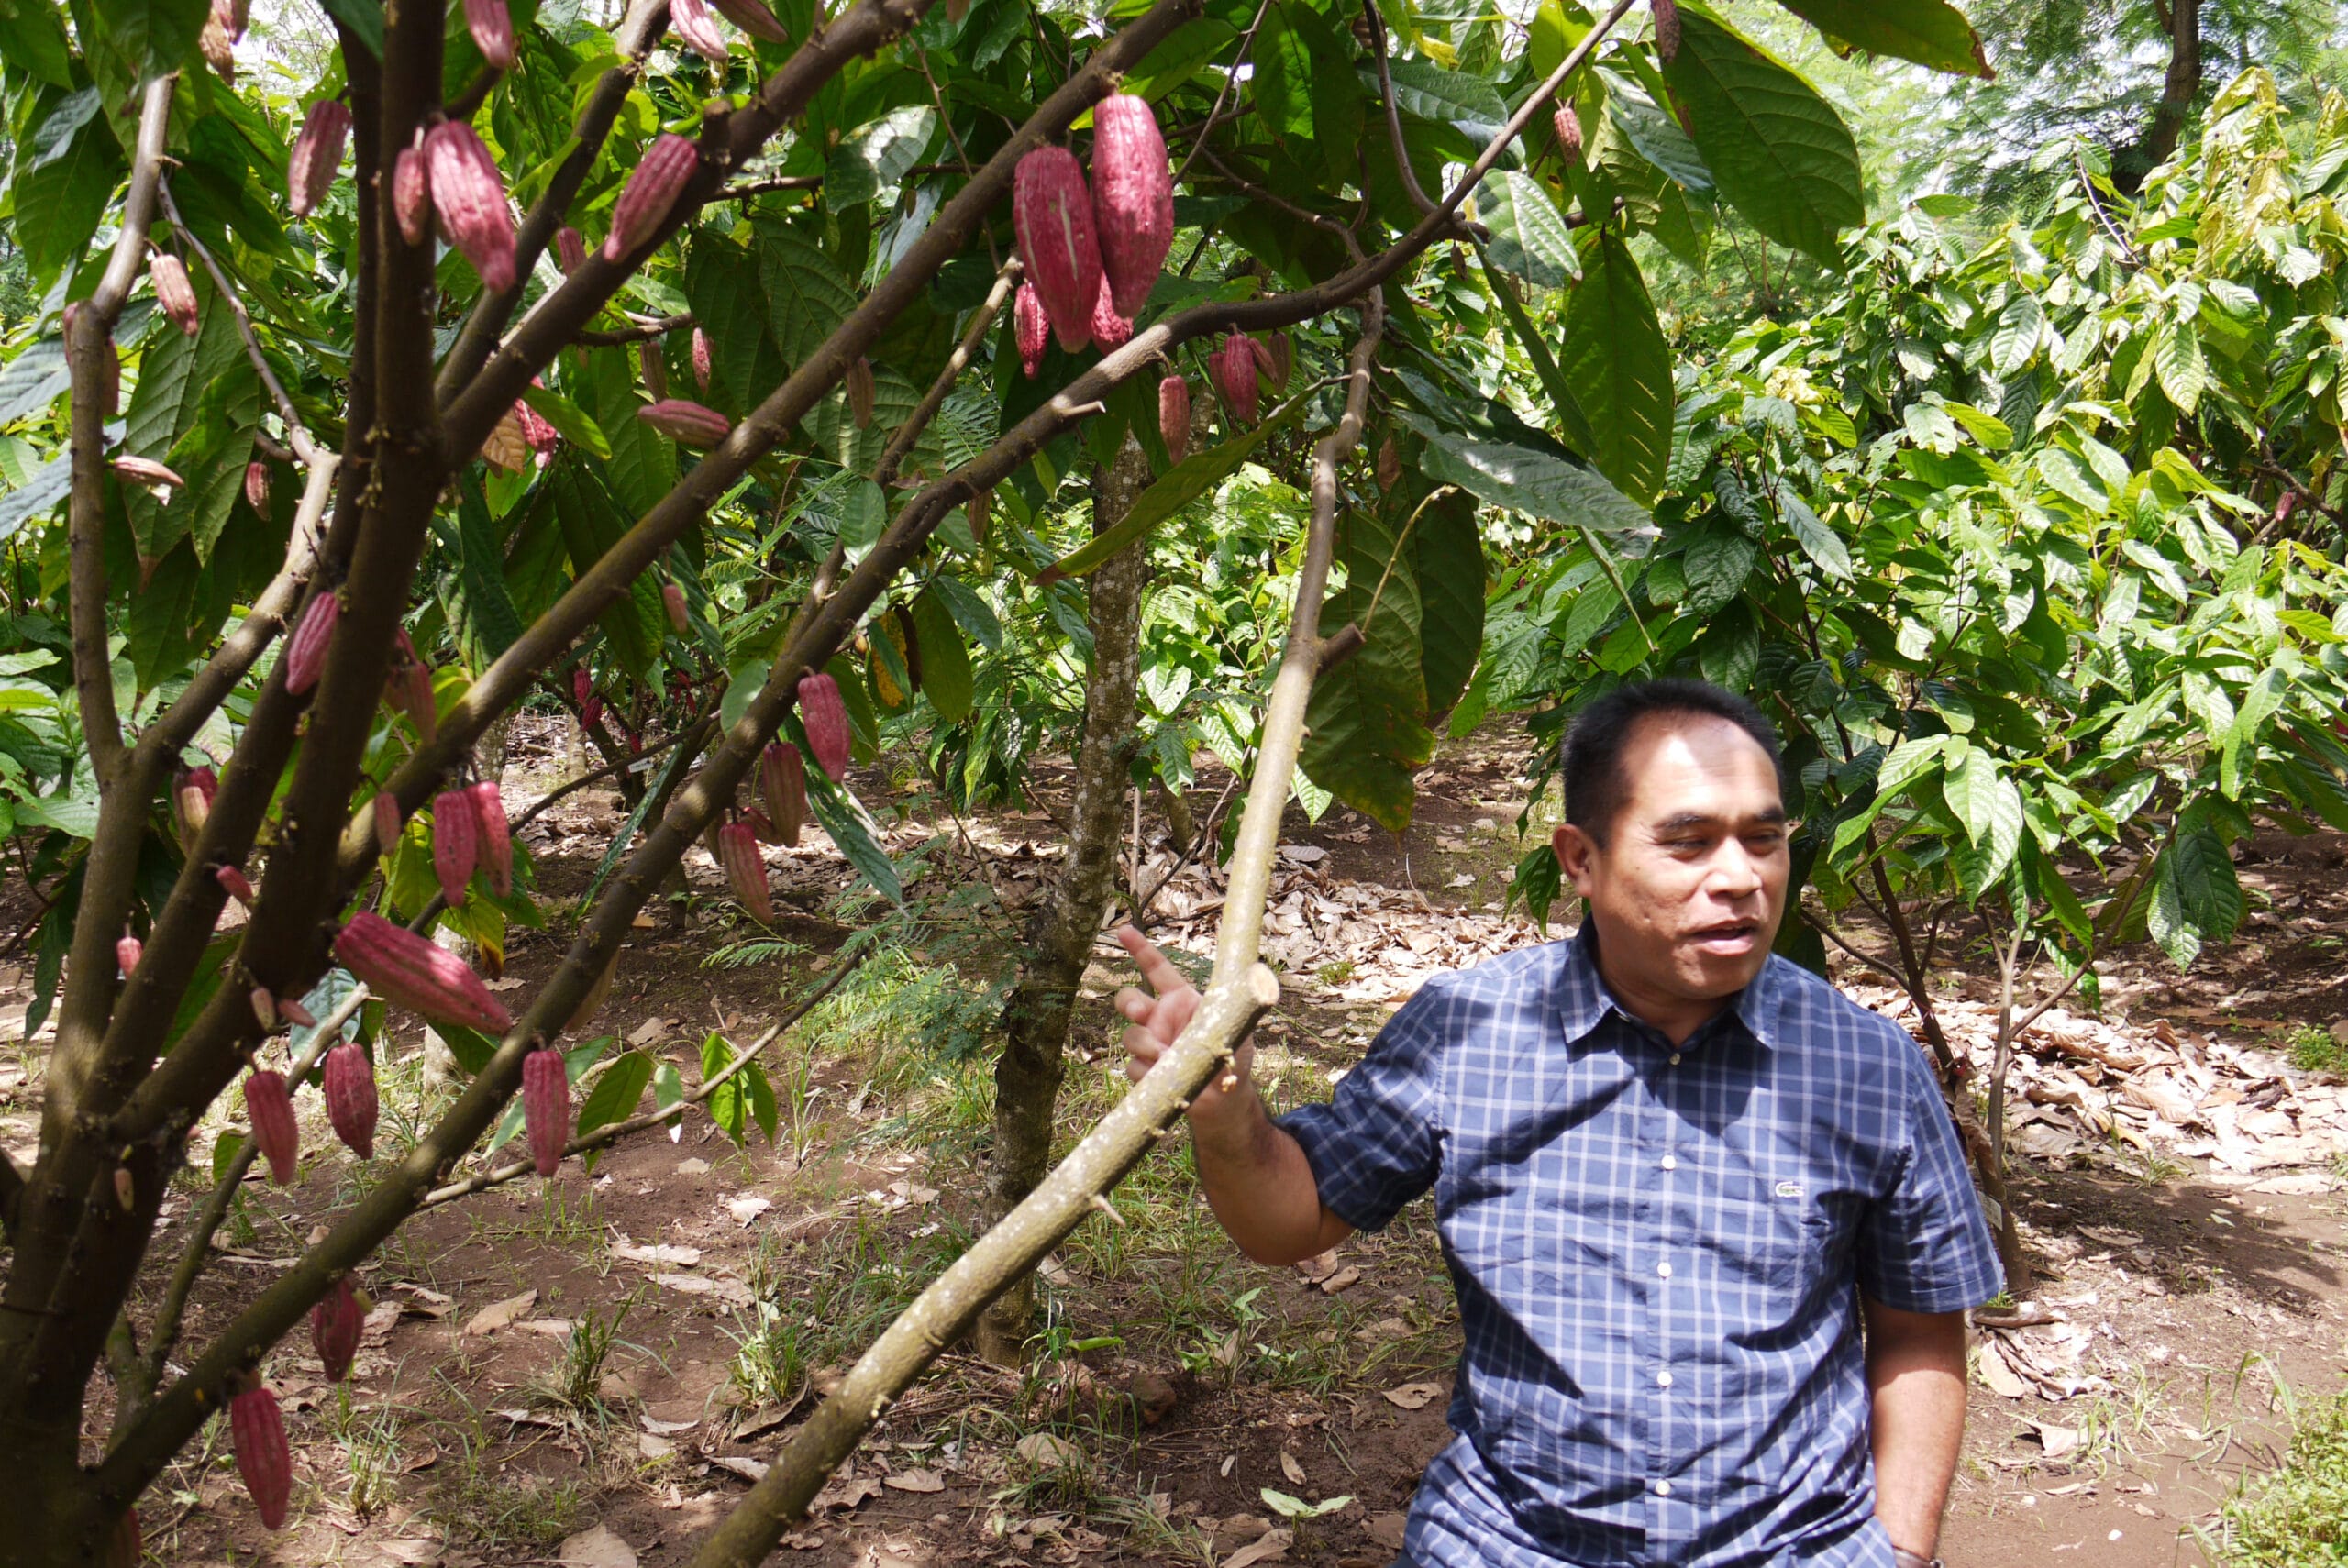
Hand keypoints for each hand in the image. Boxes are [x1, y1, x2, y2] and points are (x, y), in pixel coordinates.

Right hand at [1113, 927, 1250, 1094]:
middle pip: (1129, 1000)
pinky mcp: (1145, 1070)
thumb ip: (1234, 1008)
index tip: (1123, 930)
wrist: (1224, 1097)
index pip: (1157, 970)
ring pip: (1130, 1036)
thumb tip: (1242, 985)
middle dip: (1128, 1001)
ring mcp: (1150, 1044)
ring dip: (1144, 1044)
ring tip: (1164, 1055)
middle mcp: (1160, 1018)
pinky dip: (1149, 1071)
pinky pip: (1135, 1066)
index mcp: (1181, 999)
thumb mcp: (1238, 1025)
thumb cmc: (1231, 1053)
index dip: (1140, 949)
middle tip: (1139, 1011)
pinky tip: (1166, 1075)